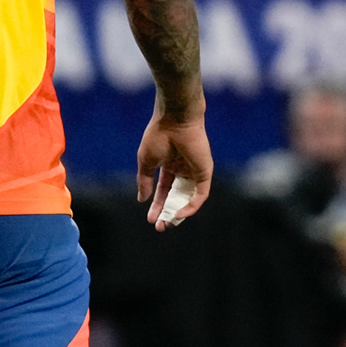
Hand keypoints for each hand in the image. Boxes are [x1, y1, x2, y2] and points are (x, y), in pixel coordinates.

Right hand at [137, 108, 212, 231]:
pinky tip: (180, 214)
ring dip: (179, 212)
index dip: (157, 205)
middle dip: (167, 212)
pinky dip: (191, 206)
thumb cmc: (158, 136)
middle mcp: (182, 169)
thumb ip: (145, 182)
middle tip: (159, 227)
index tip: (150, 219)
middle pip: (176, 197)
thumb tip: (142, 200)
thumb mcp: (146, 162)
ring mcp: (194, 171)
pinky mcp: (204, 172)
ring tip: (167, 223)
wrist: (175, 120)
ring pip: (188, 198)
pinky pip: (200, 194)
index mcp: (168, 165)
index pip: (163, 190)